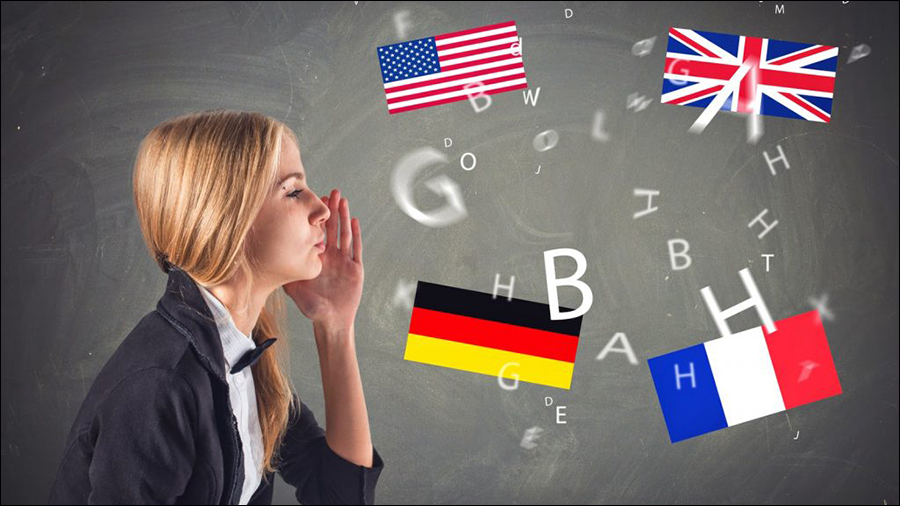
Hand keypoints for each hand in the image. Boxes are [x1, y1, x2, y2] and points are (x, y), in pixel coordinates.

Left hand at [283, 189, 363, 332]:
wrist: (330, 321)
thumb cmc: (311, 307)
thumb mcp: (294, 287)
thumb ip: (284, 273)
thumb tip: (265, 260)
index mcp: (318, 257)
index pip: (317, 232)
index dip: (316, 217)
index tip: (313, 200)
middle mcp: (331, 256)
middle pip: (331, 228)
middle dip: (331, 210)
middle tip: (329, 191)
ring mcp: (344, 261)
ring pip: (344, 234)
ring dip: (343, 216)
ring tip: (342, 199)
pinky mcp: (355, 268)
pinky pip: (355, 248)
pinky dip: (355, 234)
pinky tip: (353, 221)